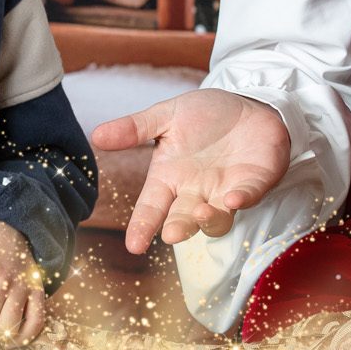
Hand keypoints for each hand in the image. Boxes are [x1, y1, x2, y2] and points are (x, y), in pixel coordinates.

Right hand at [93, 89, 290, 254]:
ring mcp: (226, 192)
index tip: (134, 246)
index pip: (151, 208)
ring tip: (202, 212)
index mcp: (170, 178)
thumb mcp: (166, 115)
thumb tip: (96, 135)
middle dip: (178, 228)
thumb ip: (135, 128)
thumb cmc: (205, 114)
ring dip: (209, 220)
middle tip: (172, 234)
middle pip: (184, 219)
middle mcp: (196, 192)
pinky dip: (243, 199)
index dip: (142, 226)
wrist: (248, 103)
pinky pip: (249, 196)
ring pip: (217, 220)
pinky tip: (234, 197)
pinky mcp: (254, 184)